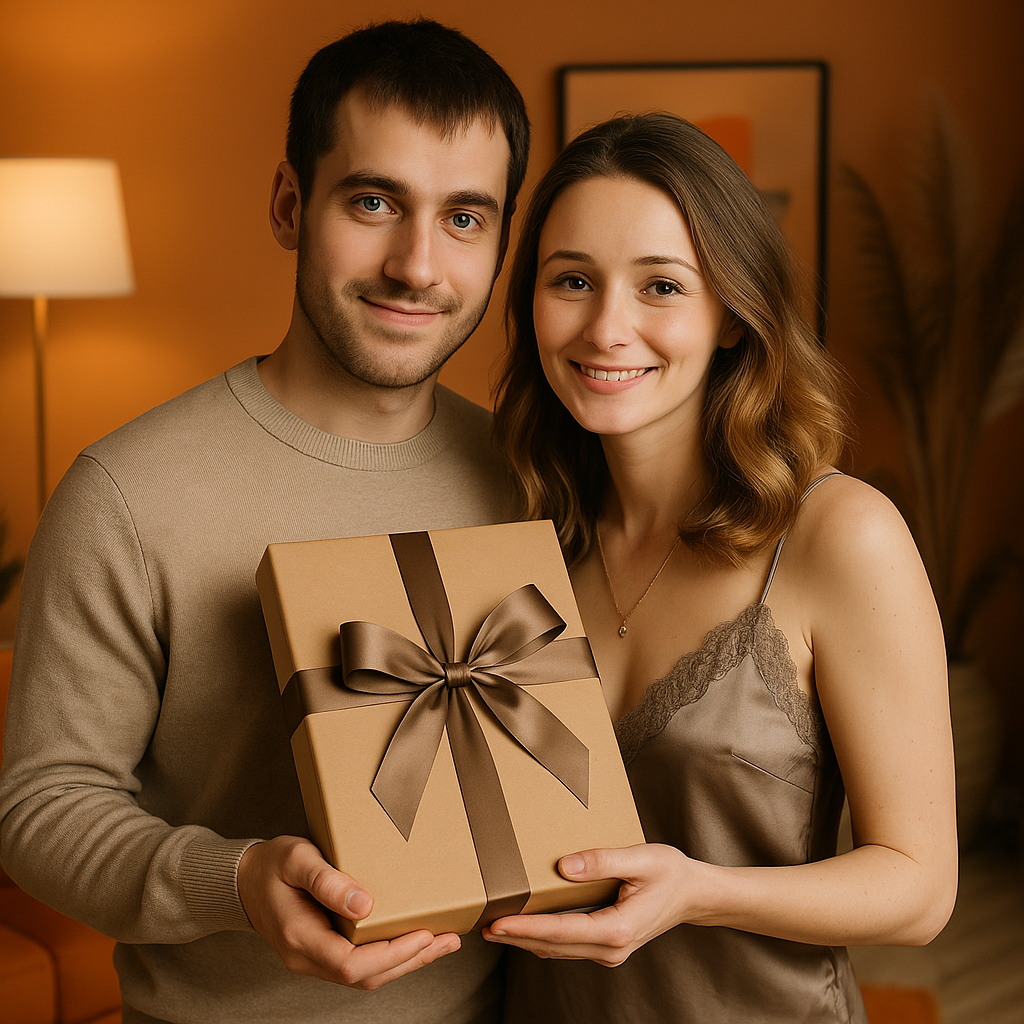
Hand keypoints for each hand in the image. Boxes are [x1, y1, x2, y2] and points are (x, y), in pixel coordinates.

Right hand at [237, 836, 459, 989]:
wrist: (243, 879)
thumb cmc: (271, 864)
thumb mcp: (296, 860)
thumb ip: (327, 881)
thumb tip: (364, 904)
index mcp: (300, 938)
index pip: (352, 964)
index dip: (392, 955)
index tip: (424, 934)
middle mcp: (307, 958)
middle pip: (366, 977)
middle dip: (411, 960)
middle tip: (449, 939)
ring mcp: (314, 959)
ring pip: (365, 976)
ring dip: (406, 961)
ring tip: (442, 941)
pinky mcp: (322, 951)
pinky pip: (360, 964)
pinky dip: (390, 956)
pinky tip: (412, 941)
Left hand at [482, 844, 694, 966]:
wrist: (694, 895)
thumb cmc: (670, 873)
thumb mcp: (640, 858)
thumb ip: (601, 861)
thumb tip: (564, 867)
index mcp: (617, 929)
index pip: (560, 931)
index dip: (525, 928)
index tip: (497, 923)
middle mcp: (610, 948)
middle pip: (552, 945)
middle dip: (516, 937)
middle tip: (481, 924)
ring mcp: (608, 951)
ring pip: (558, 949)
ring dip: (526, 940)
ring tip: (495, 926)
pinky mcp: (606, 946)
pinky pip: (568, 946)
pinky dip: (543, 938)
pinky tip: (526, 927)